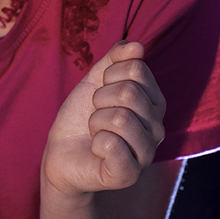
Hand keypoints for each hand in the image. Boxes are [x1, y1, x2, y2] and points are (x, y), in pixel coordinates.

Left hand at [43, 41, 166, 196]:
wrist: (62, 153)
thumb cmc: (81, 117)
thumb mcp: (94, 81)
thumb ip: (115, 59)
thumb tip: (136, 44)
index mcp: (153, 103)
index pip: (136, 68)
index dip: (107, 77)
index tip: (99, 93)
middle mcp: (157, 128)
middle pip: (129, 92)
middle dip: (99, 100)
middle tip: (95, 115)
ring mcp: (146, 153)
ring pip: (119, 118)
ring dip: (95, 122)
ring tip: (95, 133)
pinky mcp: (129, 174)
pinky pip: (111, 145)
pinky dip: (95, 143)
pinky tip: (97, 150)